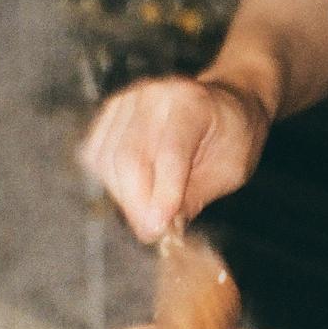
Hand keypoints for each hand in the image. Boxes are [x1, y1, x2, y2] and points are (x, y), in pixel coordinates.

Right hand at [76, 75, 271, 241]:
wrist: (225, 105)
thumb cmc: (232, 138)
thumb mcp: (230, 171)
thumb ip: (195, 196)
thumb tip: (163, 228)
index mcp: (191, 104)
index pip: (168, 153)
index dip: (161, 195)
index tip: (159, 229)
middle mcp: (154, 96)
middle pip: (129, 157)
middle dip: (137, 204)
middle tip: (151, 233)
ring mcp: (127, 101)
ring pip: (107, 159)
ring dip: (123, 196)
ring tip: (148, 212)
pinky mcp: (110, 112)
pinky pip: (95, 154)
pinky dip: (110, 181)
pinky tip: (133, 191)